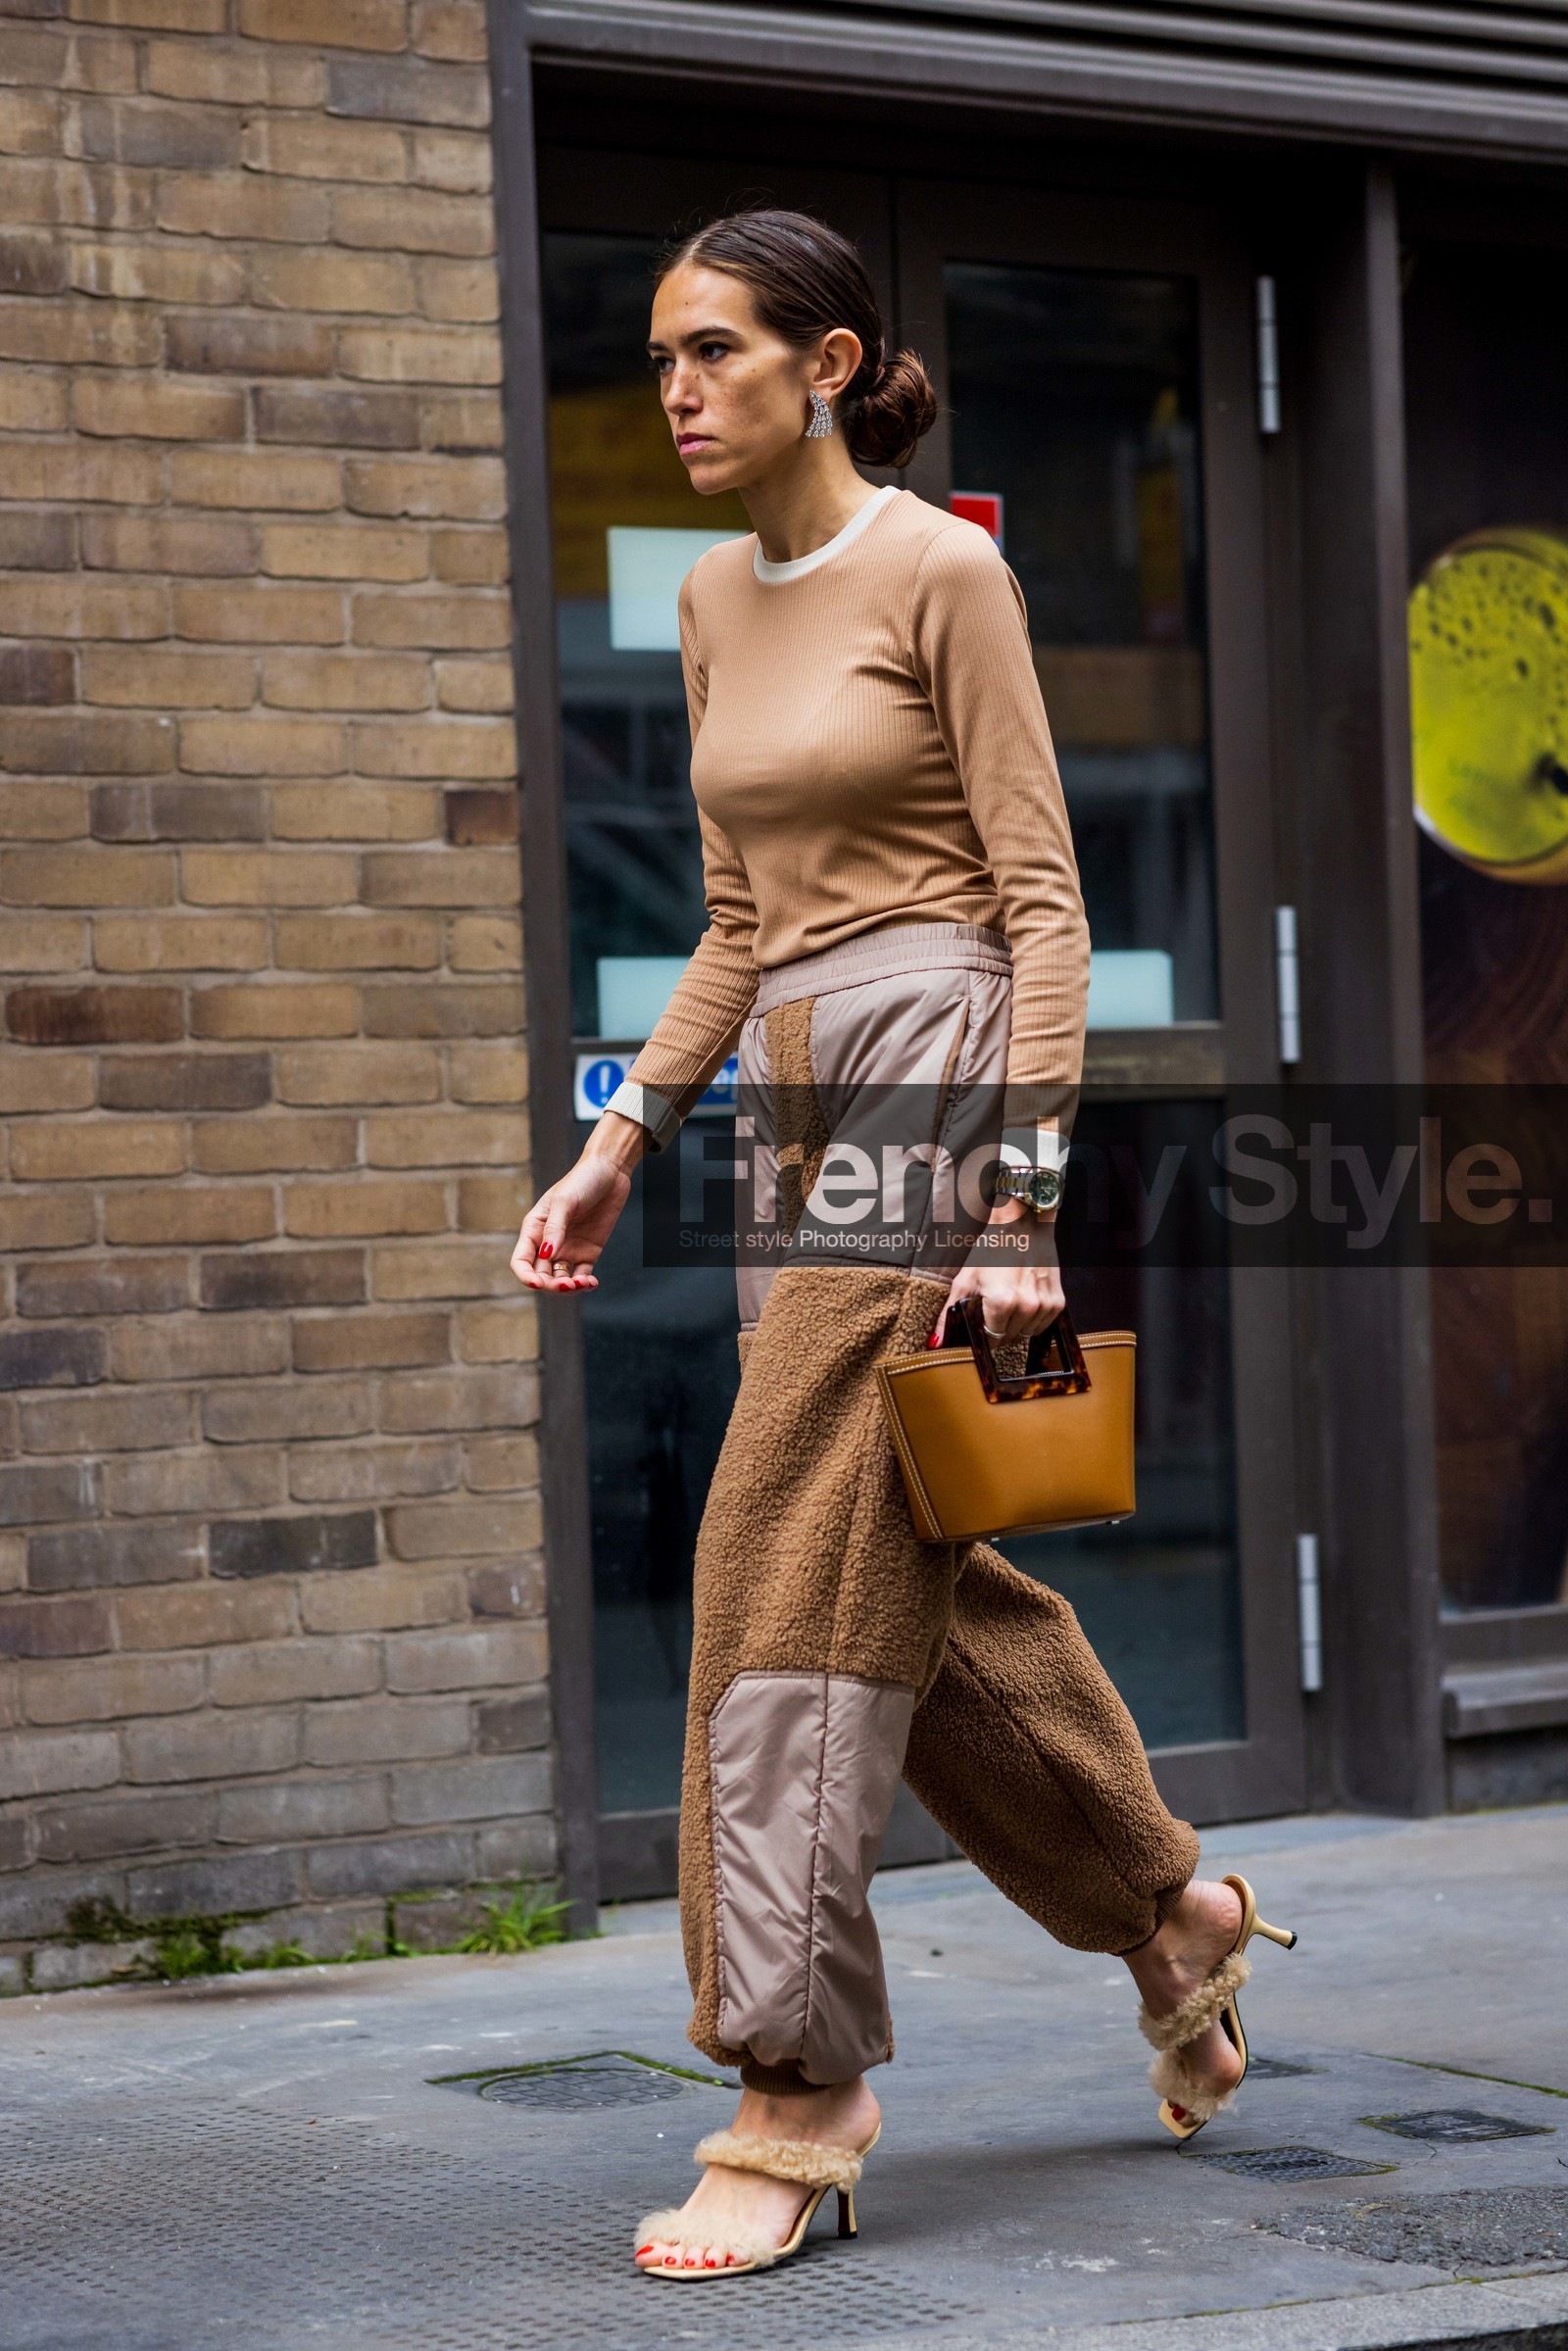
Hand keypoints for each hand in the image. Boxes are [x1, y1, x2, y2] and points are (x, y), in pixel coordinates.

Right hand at [510, 1112, 643, 1293]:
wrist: (611, 1171)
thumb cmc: (582, 1180)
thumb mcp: (564, 1201)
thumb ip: (554, 1228)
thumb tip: (546, 1255)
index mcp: (534, 1229)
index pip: (521, 1261)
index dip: (525, 1276)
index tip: (537, 1283)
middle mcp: (548, 1243)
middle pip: (541, 1275)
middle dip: (551, 1285)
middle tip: (567, 1284)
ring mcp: (568, 1249)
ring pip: (560, 1279)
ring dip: (568, 1288)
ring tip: (582, 1283)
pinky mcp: (587, 1252)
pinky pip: (582, 1276)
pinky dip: (584, 1284)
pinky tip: (591, 1282)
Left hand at [931, 1207, 1063, 1346]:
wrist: (1023, 1226)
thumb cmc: (993, 1249)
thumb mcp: (966, 1278)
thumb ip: (950, 1313)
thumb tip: (936, 1342)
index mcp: (1002, 1303)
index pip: (990, 1339)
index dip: (983, 1335)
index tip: (980, 1327)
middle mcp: (1026, 1307)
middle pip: (1008, 1337)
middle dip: (998, 1329)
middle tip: (993, 1309)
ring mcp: (1044, 1305)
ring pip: (1025, 1334)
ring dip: (1017, 1325)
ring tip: (1010, 1303)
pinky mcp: (1057, 1302)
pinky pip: (1042, 1326)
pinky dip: (1033, 1320)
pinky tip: (1025, 1302)